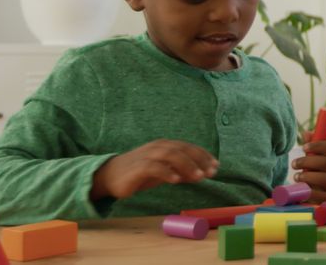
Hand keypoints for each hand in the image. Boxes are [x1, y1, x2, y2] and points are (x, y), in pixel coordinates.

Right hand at [91, 140, 218, 200]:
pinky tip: (176, 180)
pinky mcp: (136, 168)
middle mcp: (157, 147)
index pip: (188, 147)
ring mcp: (147, 156)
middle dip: (199, 159)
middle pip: (182, 149)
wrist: (110, 176)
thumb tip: (202, 174)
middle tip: (211, 172)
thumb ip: (182, 171)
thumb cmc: (140, 173)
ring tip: (199, 177)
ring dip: (186, 165)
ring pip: (170, 154)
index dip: (203, 155)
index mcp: (165, 146)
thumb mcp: (165, 172)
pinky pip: (153, 167)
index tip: (216, 166)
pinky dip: (166, 172)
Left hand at [292, 135, 325, 203]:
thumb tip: (306, 133)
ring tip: (296, 177)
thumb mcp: (313, 161)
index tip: (303, 147)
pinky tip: (302, 190)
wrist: (319, 199)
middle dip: (307, 161)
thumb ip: (311, 147)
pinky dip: (311, 192)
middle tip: (294, 164)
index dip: (317, 145)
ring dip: (307, 176)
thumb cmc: (315, 176)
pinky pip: (323, 196)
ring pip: (324, 178)